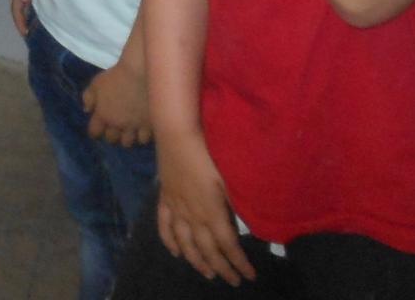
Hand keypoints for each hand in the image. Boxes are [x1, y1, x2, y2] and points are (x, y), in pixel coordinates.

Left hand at [84, 59, 152, 146]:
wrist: (141, 73)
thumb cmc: (116, 76)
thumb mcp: (97, 83)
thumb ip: (88, 97)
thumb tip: (87, 110)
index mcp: (103, 115)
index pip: (94, 132)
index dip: (95, 132)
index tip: (98, 129)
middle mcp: (117, 125)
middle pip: (111, 139)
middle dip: (111, 135)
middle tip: (115, 128)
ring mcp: (133, 127)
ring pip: (127, 142)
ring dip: (126, 137)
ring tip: (128, 130)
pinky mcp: (148, 126)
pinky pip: (143, 139)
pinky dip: (141, 136)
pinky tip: (141, 129)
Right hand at [156, 132, 255, 285]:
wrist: (177, 133)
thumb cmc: (208, 151)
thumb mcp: (229, 178)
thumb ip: (237, 203)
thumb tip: (250, 224)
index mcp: (211, 211)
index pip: (228, 245)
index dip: (239, 263)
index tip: (250, 275)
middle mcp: (192, 214)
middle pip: (207, 249)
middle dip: (221, 268)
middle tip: (233, 281)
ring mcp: (176, 207)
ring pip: (184, 243)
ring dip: (196, 261)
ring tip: (208, 273)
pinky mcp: (165, 197)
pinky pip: (164, 225)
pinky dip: (169, 241)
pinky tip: (176, 252)